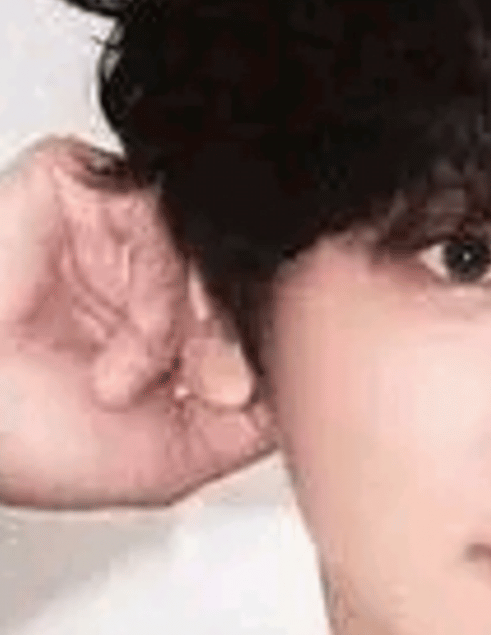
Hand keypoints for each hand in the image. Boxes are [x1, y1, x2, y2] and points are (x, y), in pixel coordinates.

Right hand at [0, 136, 276, 509]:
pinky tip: (119, 354)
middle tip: (217, 390)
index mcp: (171, 313)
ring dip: (188, 327)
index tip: (251, 396)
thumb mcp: (179, 450)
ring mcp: (114, 222)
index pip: (256, 297)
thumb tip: (313, 387)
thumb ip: (255, 421)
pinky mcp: (74, 183)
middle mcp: (148, 262)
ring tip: (135, 382)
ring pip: (208, 245)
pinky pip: (160, 214)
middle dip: (235, 340)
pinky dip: (154, 292)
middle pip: (241, 267)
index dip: (266, 344)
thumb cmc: (33, 443)